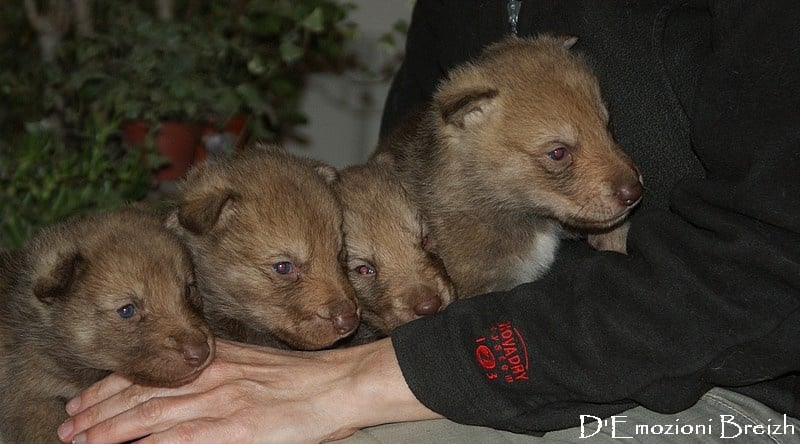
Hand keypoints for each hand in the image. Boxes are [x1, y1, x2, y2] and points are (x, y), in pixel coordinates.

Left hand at [58, 339, 440, 443]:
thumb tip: (185, 386)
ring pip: (152, 414)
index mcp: (217, 357)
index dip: (108, 387)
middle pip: (141, 390)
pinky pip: (182, 438)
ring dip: (110, 430)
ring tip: (82, 441)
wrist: (343, 383)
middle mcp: (213, 374)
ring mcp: (224, 399)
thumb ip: (218, 372)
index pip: (150, 370)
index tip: (82, 402)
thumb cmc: (305, 378)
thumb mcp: (255, 364)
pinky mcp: (239, 426)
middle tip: (68, 427)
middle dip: (97, 411)